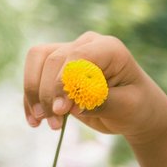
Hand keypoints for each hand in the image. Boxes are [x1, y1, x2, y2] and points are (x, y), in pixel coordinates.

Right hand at [22, 31, 166, 143]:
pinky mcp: (58, 69)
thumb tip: (72, 102)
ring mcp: (70, 54)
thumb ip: (101, 101)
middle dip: (48, 92)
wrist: (135, 111)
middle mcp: (86, 45)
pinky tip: (34, 121)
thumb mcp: (126, 107)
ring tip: (41, 121)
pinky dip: (31, 99)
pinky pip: (35, 76)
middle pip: (53, 58)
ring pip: (37, 61)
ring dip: (34, 93)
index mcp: (109, 48)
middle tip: (54, 122)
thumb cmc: (136, 106)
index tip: (60, 109)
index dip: (64, 80)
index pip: (77, 56)